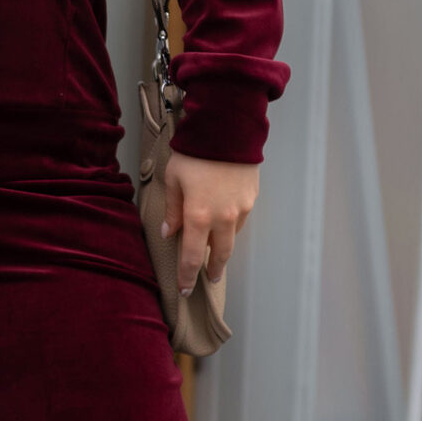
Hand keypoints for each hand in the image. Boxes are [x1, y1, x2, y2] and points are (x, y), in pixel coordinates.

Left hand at [161, 152, 259, 295]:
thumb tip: (169, 233)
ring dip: (222, 248)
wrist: (228, 130)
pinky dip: (231, 227)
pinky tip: (224, 223)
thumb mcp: (174, 179)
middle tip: (207, 279)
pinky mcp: (251, 198)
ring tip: (215, 253)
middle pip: (218, 255)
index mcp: (198, 216)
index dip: (186, 276)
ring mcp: (240, 209)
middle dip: (212, 270)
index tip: (184, 290)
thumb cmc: (195, 152)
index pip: (191, 257)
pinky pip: (240, 221)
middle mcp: (222, 218)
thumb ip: (172, 209)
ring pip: (231, 238)